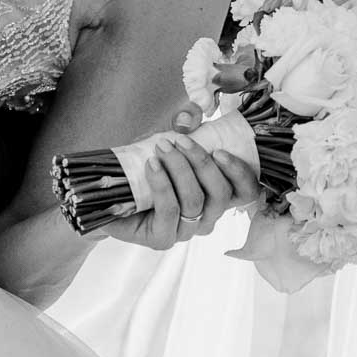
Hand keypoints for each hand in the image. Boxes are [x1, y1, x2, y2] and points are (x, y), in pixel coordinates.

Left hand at [91, 133, 262, 250]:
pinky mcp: (163, 239)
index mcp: (216, 197)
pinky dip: (162, 184)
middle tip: (180, 142)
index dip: (240, 173)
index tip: (220, 151)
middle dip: (201, 163)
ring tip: (161, 148)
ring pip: (195, 200)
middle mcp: (207, 217)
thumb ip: (184, 125)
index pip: (245, 192)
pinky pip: (170, 210)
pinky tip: (152, 165)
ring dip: (179, 169)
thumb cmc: (147, 168)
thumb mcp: (170, 141)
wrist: (111, 194)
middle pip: (220, 194)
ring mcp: (186, 231)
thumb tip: (187, 117)